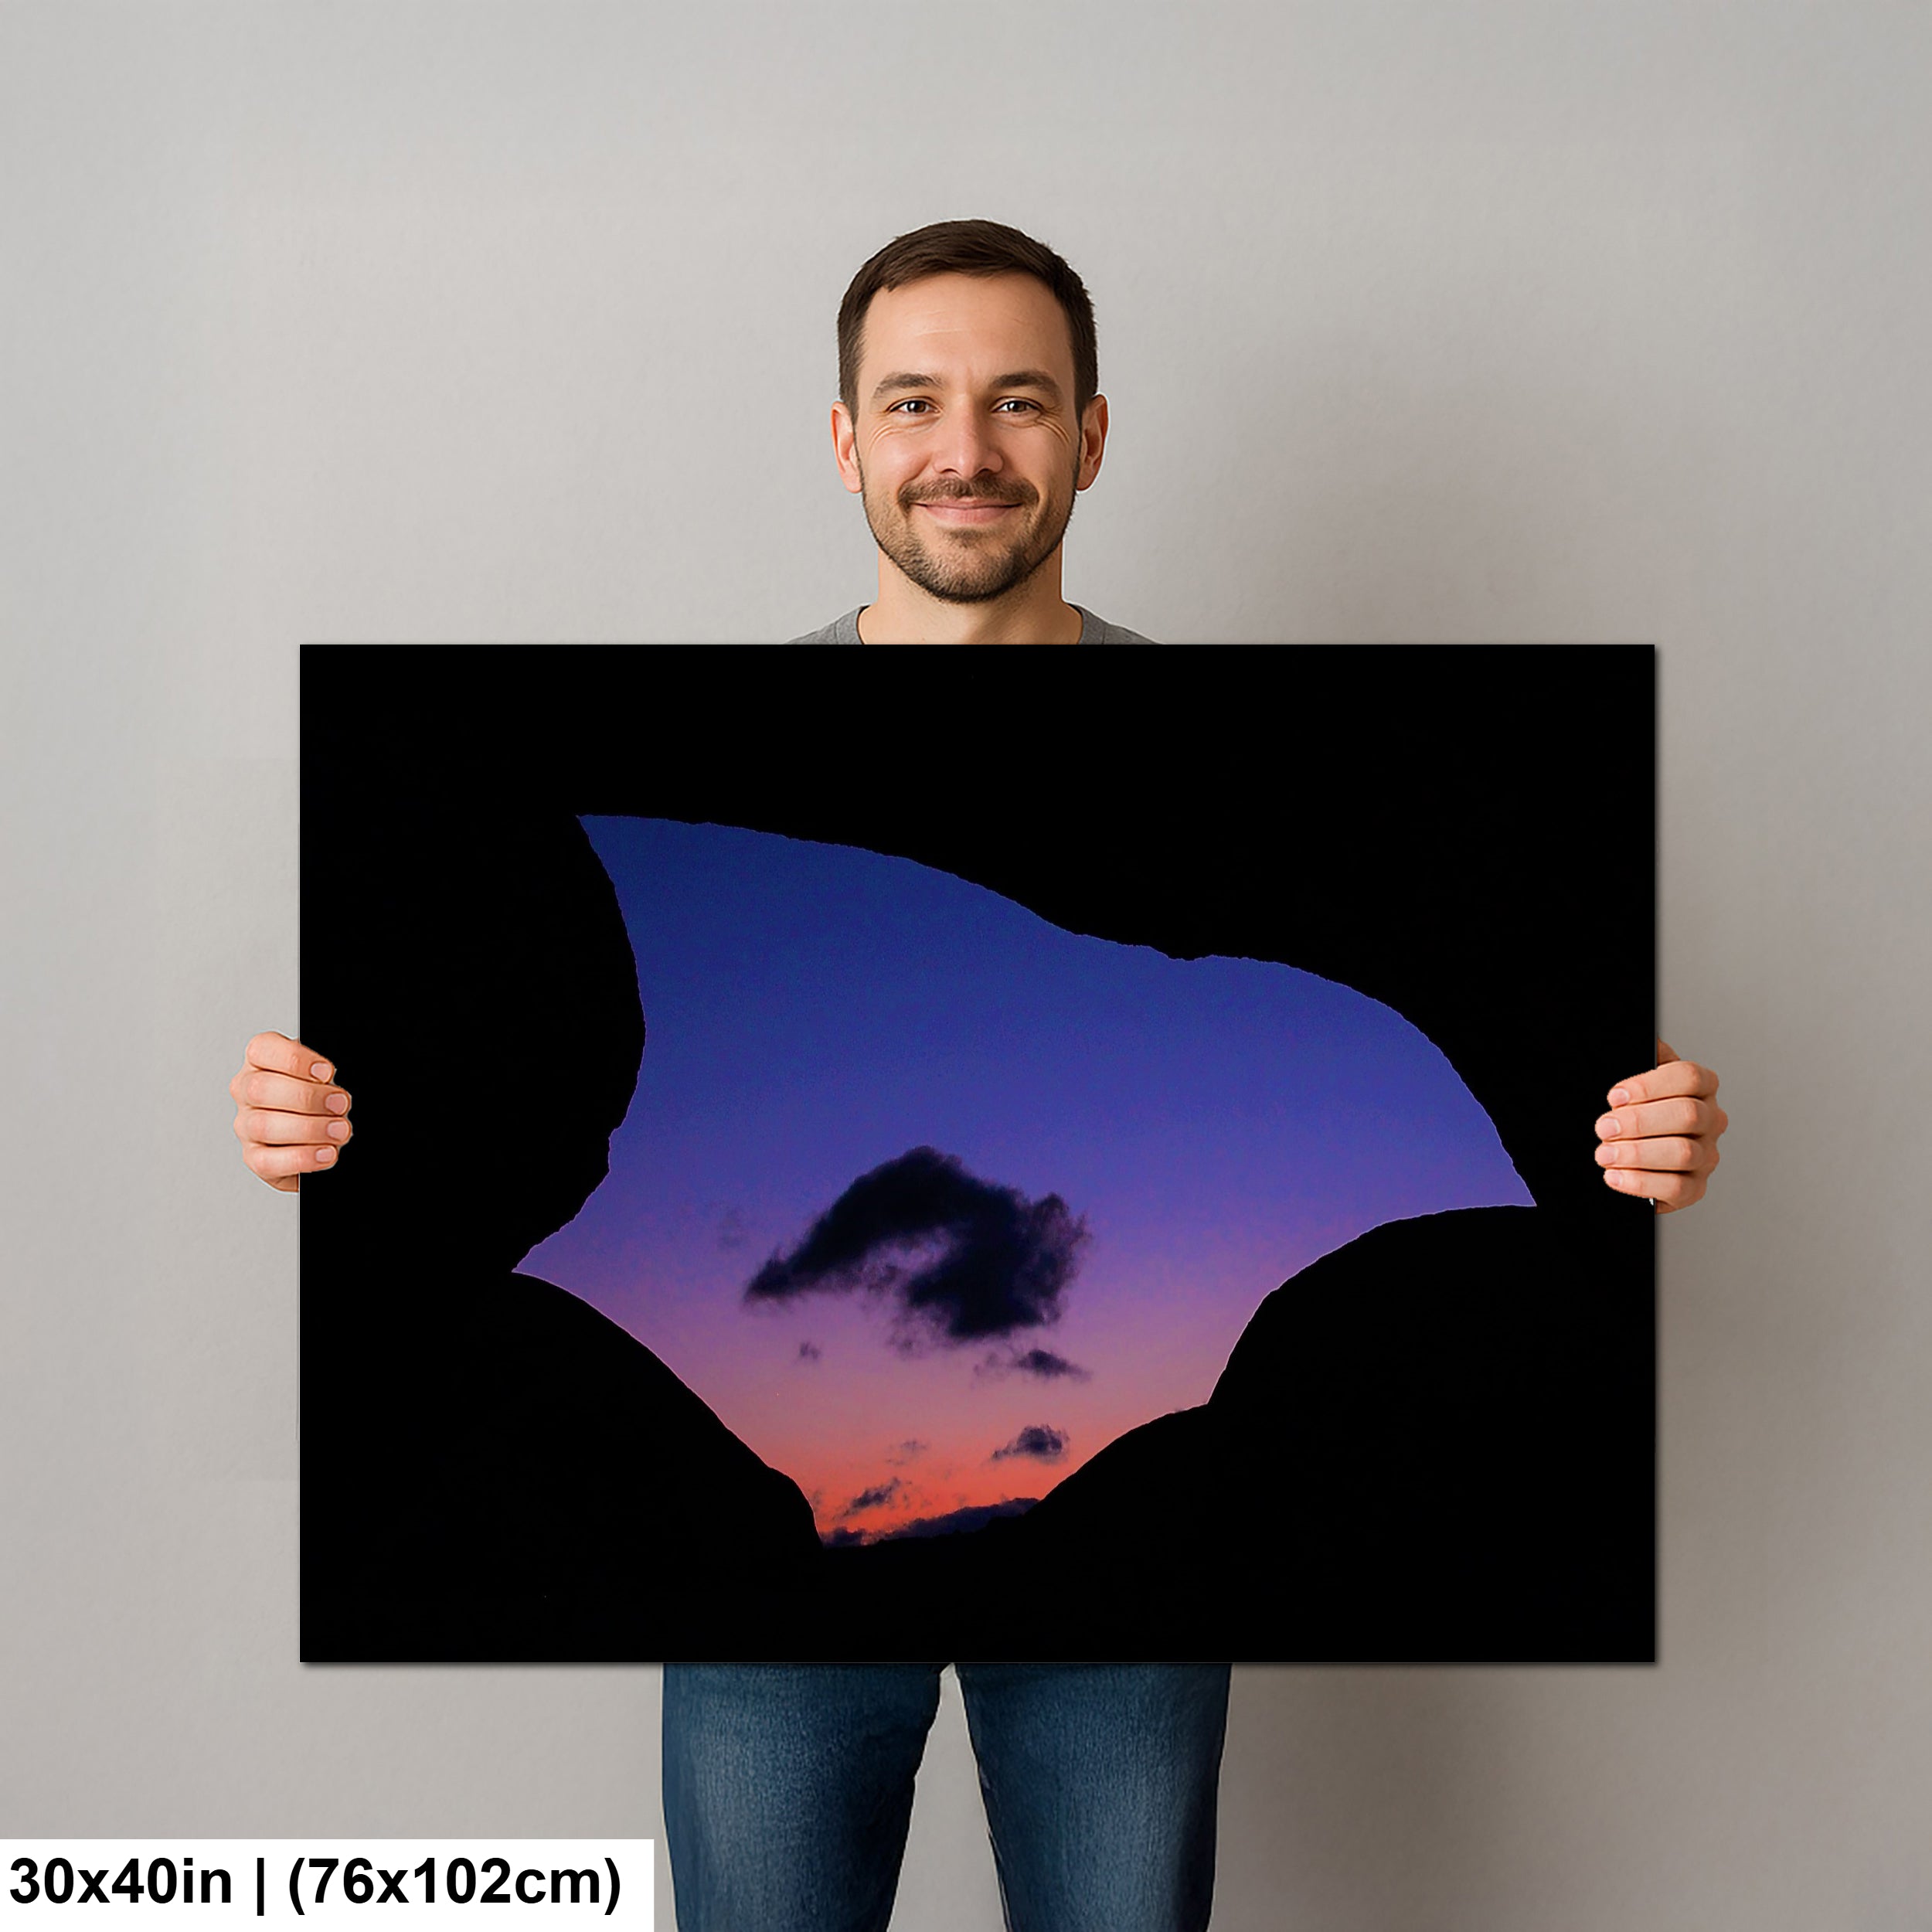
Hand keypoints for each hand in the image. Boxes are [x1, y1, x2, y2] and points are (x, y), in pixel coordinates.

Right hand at [230, 1032, 352, 1191]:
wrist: (322, 1136)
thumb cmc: (322, 1099)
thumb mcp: (325, 1076)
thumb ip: (325, 1073)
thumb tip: (336, 1083)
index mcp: (261, 1062)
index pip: (262, 1049)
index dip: (294, 1059)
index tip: (326, 1072)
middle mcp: (247, 1091)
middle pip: (261, 1089)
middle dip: (307, 1097)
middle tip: (340, 1104)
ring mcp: (246, 1125)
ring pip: (264, 1126)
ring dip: (309, 1129)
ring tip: (339, 1130)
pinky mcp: (254, 1157)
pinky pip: (268, 1161)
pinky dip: (302, 1158)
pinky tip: (326, 1153)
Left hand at [1594, 1037, 1725, 1212]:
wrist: (1629, 1149)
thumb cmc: (1633, 1109)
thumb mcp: (1635, 1079)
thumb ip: (1639, 1057)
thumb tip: (1644, 1042)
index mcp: (1700, 1086)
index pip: (1689, 1077)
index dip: (1650, 1085)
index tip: (1615, 1096)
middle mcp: (1710, 1119)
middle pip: (1688, 1115)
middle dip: (1639, 1122)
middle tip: (1604, 1127)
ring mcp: (1706, 1155)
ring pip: (1683, 1153)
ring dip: (1637, 1154)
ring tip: (1605, 1154)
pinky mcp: (1695, 1187)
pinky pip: (1677, 1188)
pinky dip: (1641, 1183)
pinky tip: (1615, 1176)